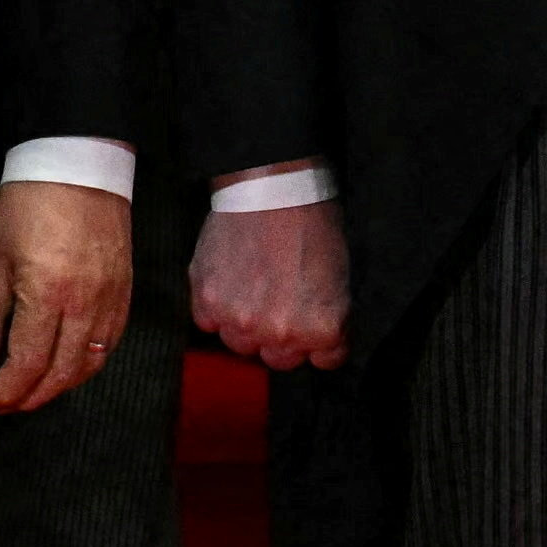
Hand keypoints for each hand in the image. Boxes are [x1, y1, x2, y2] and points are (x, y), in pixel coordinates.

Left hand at [0, 175, 133, 414]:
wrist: (77, 160)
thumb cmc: (27, 203)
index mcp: (46, 293)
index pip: (28, 364)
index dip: (5, 392)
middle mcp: (84, 302)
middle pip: (62, 373)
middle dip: (30, 397)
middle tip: (5, 403)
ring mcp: (110, 295)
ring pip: (91, 362)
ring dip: (61, 385)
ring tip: (34, 389)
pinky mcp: (125, 286)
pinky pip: (112, 339)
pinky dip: (90, 362)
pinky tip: (69, 364)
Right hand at [192, 195, 351, 371]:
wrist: (272, 187)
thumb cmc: (311, 222)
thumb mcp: (339, 274)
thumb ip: (327, 315)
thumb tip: (319, 336)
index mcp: (320, 327)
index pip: (325, 359)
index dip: (321, 337)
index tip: (315, 319)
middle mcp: (279, 333)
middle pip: (280, 358)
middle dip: (283, 335)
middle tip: (282, 299)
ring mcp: (239, 321)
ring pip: (241, 344)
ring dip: (247, 322)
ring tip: (255, 282)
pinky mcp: (207, 304)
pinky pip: (209, 323)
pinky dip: (217, 306)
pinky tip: (230, 277)